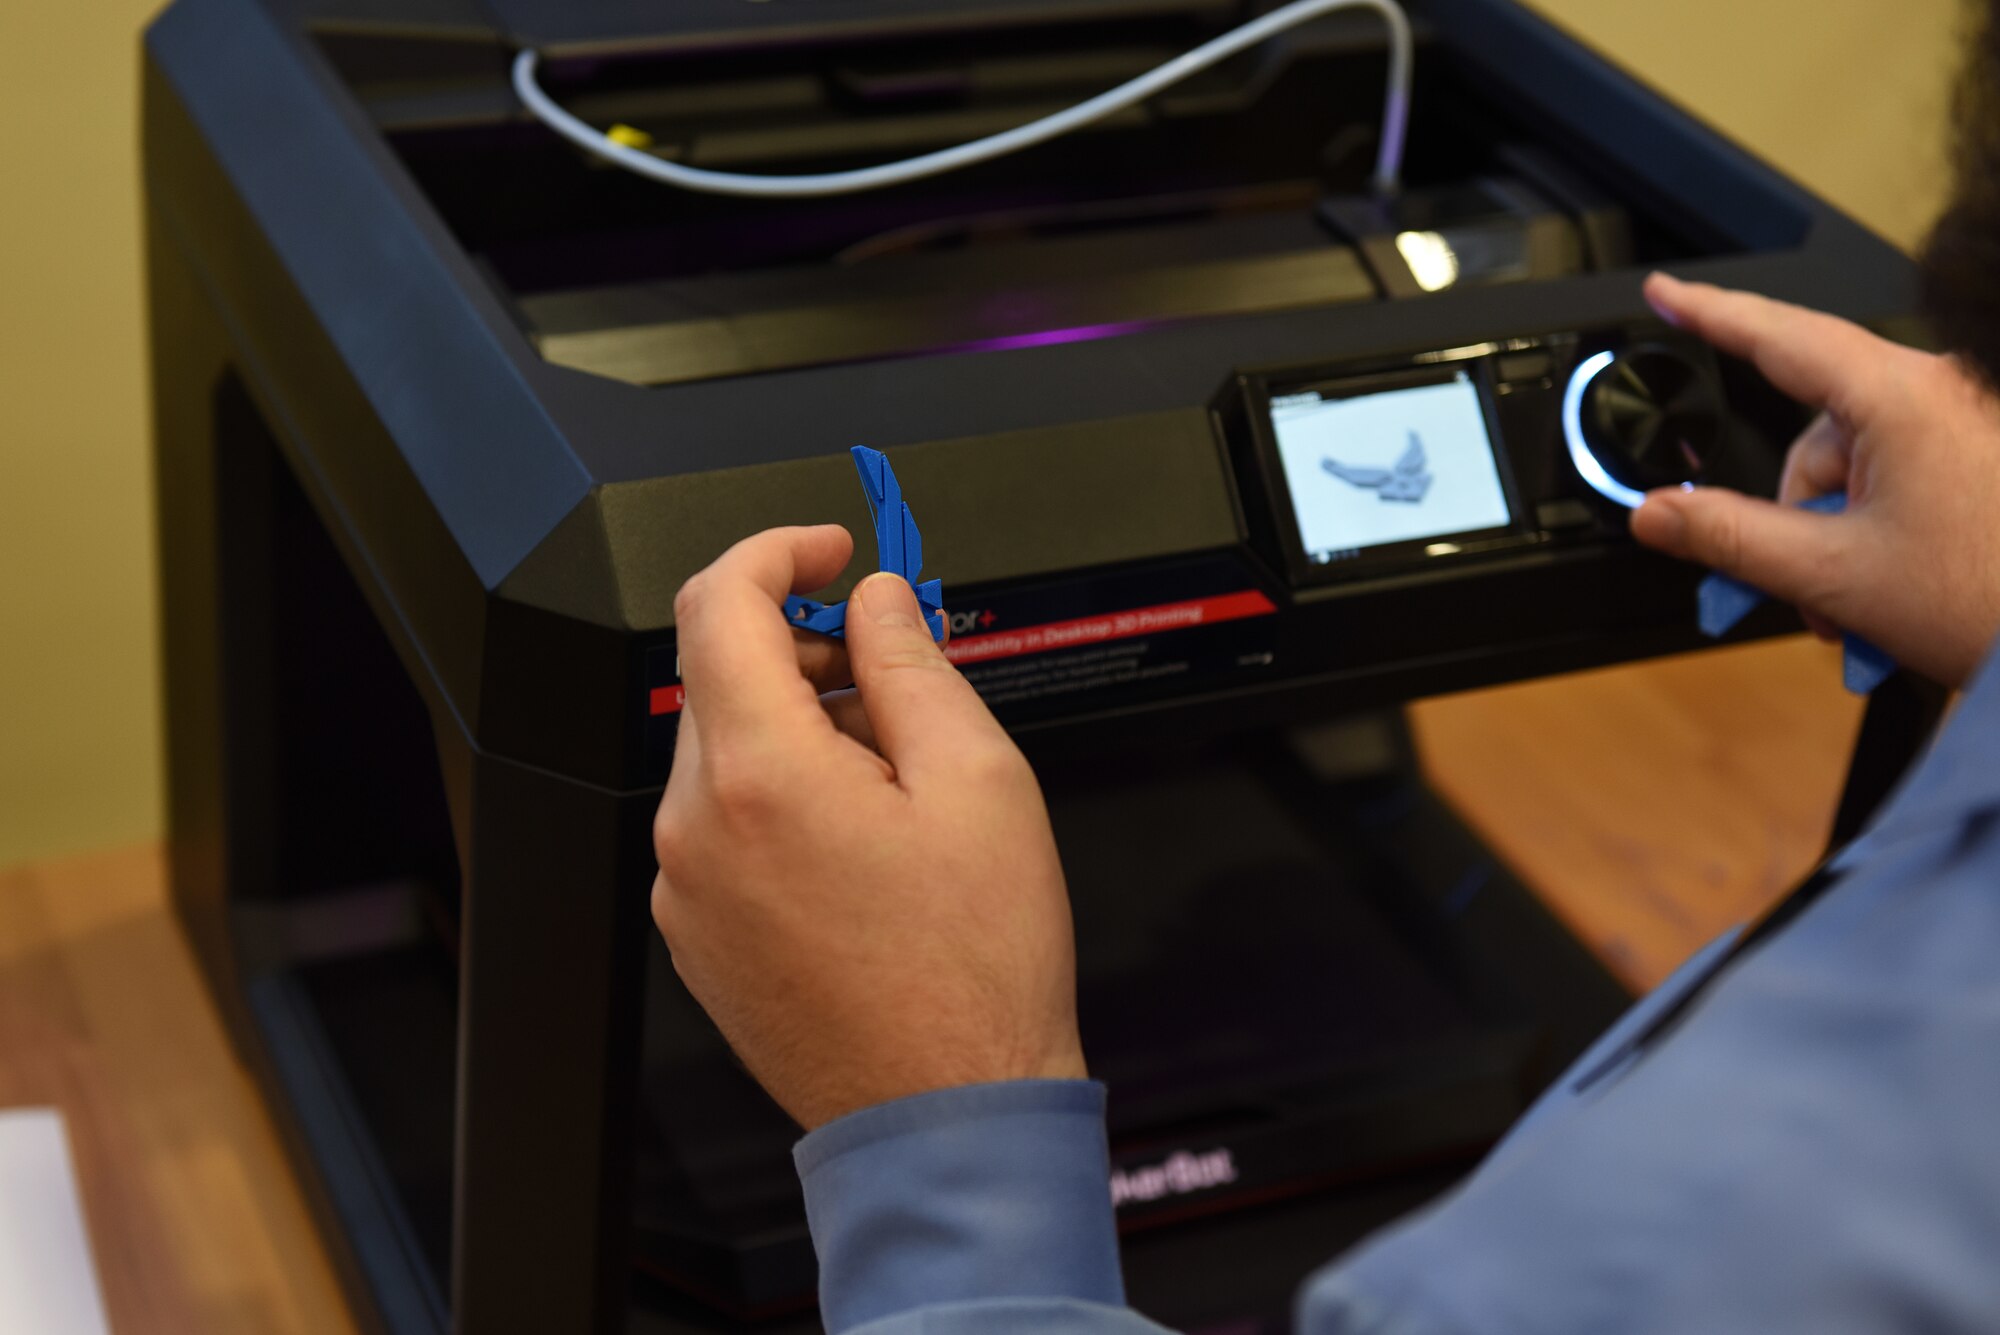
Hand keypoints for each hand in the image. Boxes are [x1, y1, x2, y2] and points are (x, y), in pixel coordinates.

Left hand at [651, 526, 1085, 1130]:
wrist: (944, 1112)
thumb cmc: (972, 971)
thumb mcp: (977, 780)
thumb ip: (911, 665)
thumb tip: (878, 600)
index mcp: (760, 776)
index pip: (722, 604)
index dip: (779, 551)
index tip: (830, 550)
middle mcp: (696, 828)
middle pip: (719, 674)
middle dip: (802, 644)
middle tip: (890, 672)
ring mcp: (685, 888)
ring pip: (721, 748)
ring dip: (794, 723)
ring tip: (893, 777)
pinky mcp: (695, 932)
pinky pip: (719, 821)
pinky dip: (776, 792)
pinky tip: (857, 836)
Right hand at [1631, 273, 1999, 688]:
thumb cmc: (1991, 599)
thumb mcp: (1834, 573)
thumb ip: (1728, 537)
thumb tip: (1657, 514)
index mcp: (1904, 398)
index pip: (1780, 336)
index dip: (1710, 312)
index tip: (1666, 293)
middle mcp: (1944, 392)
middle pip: (1816, 437)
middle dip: (1799, 518)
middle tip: (1809, 589)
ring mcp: (1970, 420)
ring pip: (1858, 466)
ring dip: (1841, 538)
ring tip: (1864, 604)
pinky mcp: (1984, 451)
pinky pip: (1903, 475)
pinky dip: (1882, 530)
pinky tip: (1894, 583)